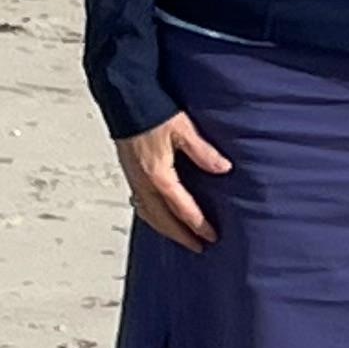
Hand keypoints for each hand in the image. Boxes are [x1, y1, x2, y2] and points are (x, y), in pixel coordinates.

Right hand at [117, 113, 232, 251]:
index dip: (197, 225)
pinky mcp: (129, 173)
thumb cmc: (152, 112)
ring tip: (180, 237)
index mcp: (158, 175)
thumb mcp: (183, 130)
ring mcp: (133, 179)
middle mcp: (143, 182)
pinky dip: (151, 216)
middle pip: (162, 219)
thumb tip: (223, 169)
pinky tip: (158, 215)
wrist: (125, 99)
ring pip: (149, 214)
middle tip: (197, 247)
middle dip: (180, 236)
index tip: (211, 236)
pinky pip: (140, 203)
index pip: (181, 208)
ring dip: (165, 229)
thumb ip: (203, 152)